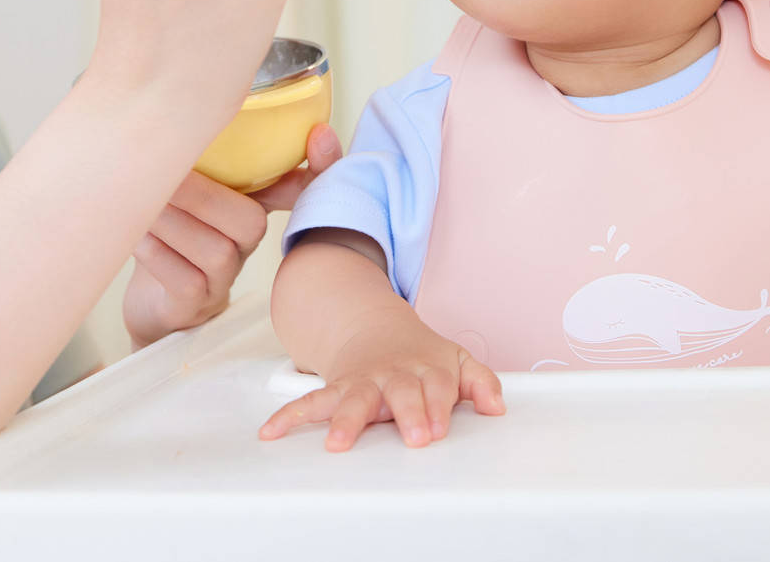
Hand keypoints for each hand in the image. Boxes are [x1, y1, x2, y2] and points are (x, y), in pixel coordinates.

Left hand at [123, 124, 341, 348]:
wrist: (150, 298)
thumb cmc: (169, 230)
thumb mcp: (186, 187)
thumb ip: (196, 155)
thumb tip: (180, 106)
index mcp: (251, 205)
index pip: (301, 187)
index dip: (321, 164)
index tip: (319, 134)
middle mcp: (246, 244)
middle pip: (251, 222)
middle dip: (203, 196)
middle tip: (161, 177)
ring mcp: (224, 279)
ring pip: (216, 252)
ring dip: (173, 224)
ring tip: (143, 207)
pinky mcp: (196, 306)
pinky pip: (188, 282)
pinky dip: (159, 256)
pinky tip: (139, 238)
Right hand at [258, 309, 504, 451]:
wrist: (374, 327)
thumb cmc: (420, 356)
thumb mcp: (456, 361)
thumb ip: (481, 382)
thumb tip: (497, 407)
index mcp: (426, 368)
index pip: (437, 386)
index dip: (438, 406)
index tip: (438, 427)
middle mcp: (393, 374)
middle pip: (401, 391)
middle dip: (407, 413)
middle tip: (413, 436)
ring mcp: (362, 381)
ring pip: (354, 398)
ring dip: (345, 420)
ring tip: (336, 442)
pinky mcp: (336, 389)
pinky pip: (310, 401)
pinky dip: (289, 416)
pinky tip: (272, 432)